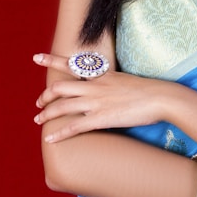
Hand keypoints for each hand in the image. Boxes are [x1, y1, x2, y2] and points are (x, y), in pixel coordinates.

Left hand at [32, 53, 171, 142]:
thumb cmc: (147, 90)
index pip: (71, 65)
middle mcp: (94, 87)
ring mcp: (96, 102)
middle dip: (45, 96)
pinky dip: (59, 133)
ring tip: (38, 120)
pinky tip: (50, 139)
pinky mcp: (101, 118)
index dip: (51, 60)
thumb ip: (110, 84)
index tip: (36, 57)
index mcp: (101, 76)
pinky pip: (74, 126)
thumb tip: (105, 90)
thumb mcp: (124, 80)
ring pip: (62, 107)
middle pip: (59, 88)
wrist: (160, 97)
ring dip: (46, 114)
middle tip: (38, 103)